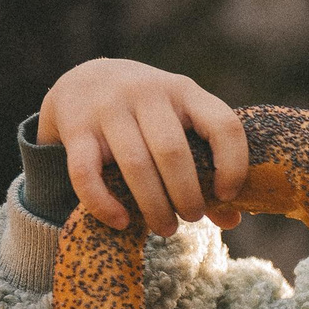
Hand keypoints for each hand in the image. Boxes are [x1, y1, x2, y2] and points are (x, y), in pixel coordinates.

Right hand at [38, 59, 248, 234]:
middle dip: (188, 195)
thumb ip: (204, 165)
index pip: (223, 125)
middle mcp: (146, 93)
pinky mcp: (75, 128)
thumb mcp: (178, 124)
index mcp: (184, 91)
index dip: (233, 165)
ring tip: (166, 228)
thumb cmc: (145, 113)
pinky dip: (104, 204)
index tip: (227, 195)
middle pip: (173, 152)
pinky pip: (86, 173)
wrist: (83, 80)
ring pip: (135, 165)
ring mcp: (108, 108)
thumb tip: (231, 220)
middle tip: (191, 217)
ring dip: (154, 206)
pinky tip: (121, 222)